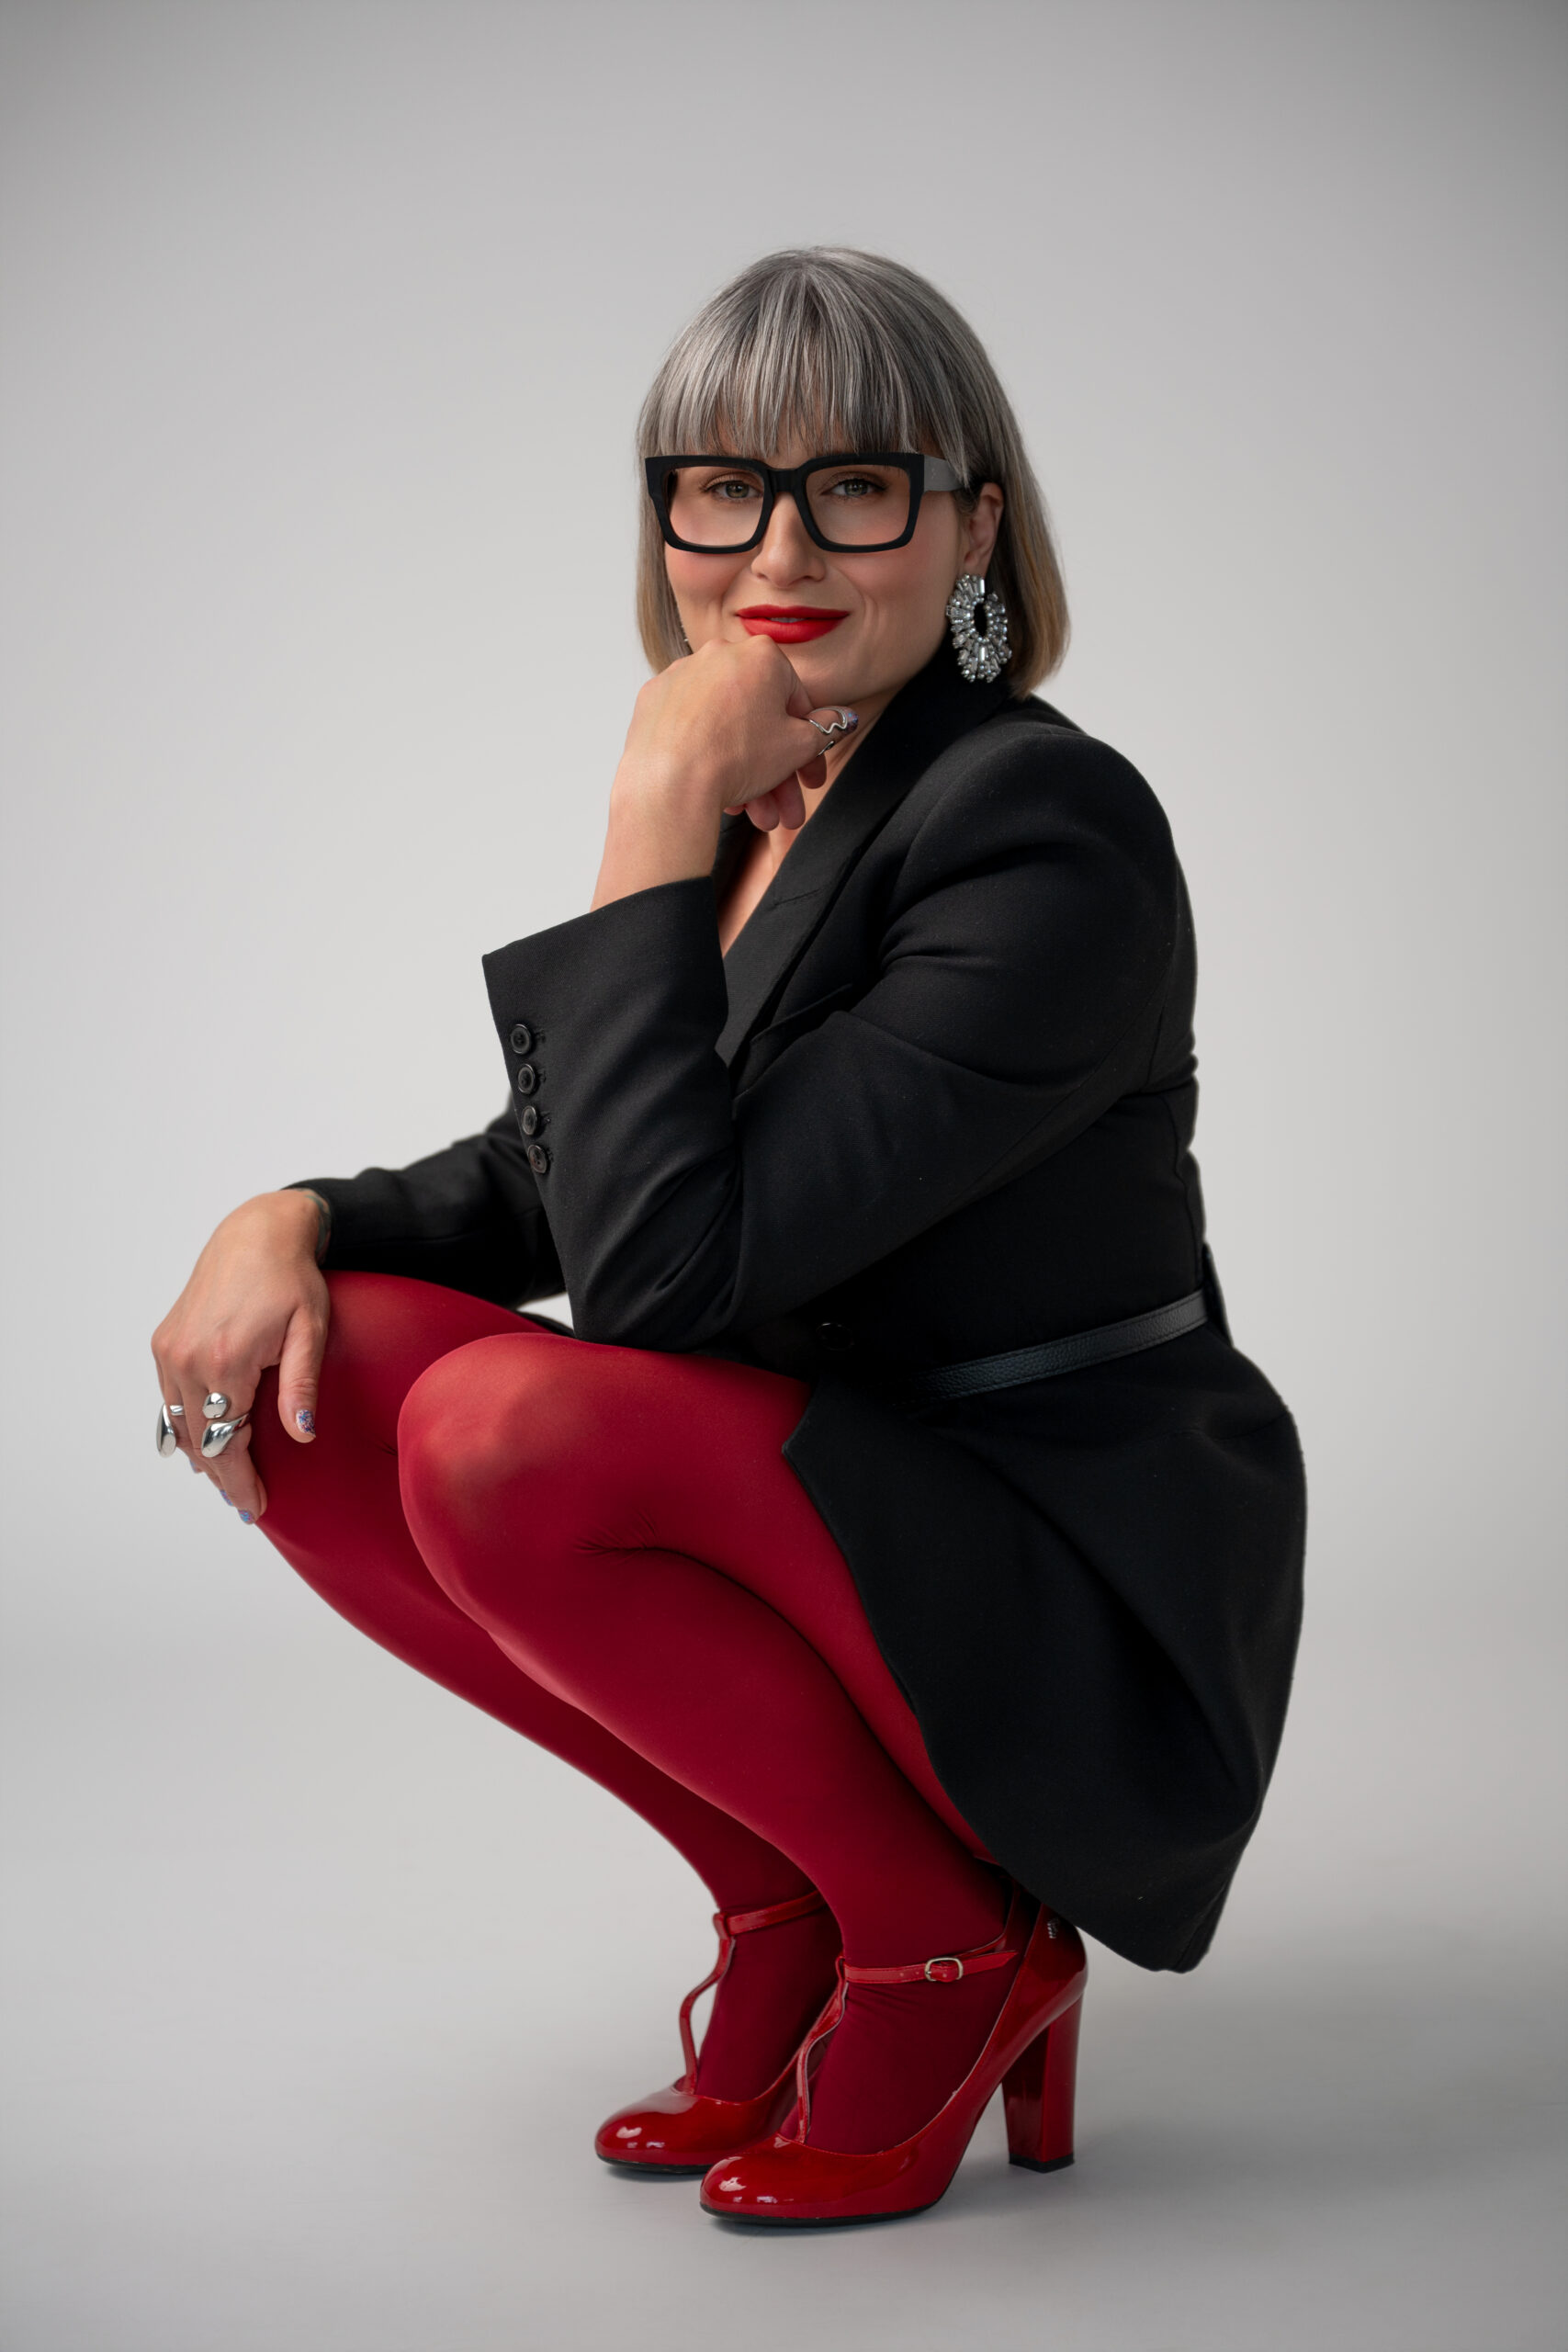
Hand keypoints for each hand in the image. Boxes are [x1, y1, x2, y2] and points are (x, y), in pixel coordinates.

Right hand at [151, 1190, 328, 1521]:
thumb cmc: (291, 1279)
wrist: (257, 1234)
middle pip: (201, 1440)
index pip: (228, 1442)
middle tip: (246, 1505)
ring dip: (204, 1455)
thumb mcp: (310, 1330)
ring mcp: (170, 1351)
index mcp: (225, 1360)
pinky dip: (188, 1428)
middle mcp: (187, 1359)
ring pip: (181, 1425)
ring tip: (228, 1483)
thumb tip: (303, 1434)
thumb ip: (302, 1384)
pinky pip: (170, 1401)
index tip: (257, 1507)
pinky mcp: (164, 1343)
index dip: (240, 1481)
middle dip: (224, 1477)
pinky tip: (203, 1446)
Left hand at [593, 636, 852, 908]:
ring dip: (746, 775)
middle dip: (776, 771)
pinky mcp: (653, 701)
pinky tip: (719, 794)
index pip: (797, 703)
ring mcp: (681, 677)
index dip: (810, 749)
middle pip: (759, 721)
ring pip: (726, 729)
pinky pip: (692, 730)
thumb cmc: (736, 758)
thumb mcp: (799, 747)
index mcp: (761, 655)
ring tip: (755, 817)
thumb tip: (842, 719)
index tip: (810, 777)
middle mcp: (718, 655)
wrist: (669, 783)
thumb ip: (826, 729)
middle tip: (785, 808)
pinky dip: (708, 758)